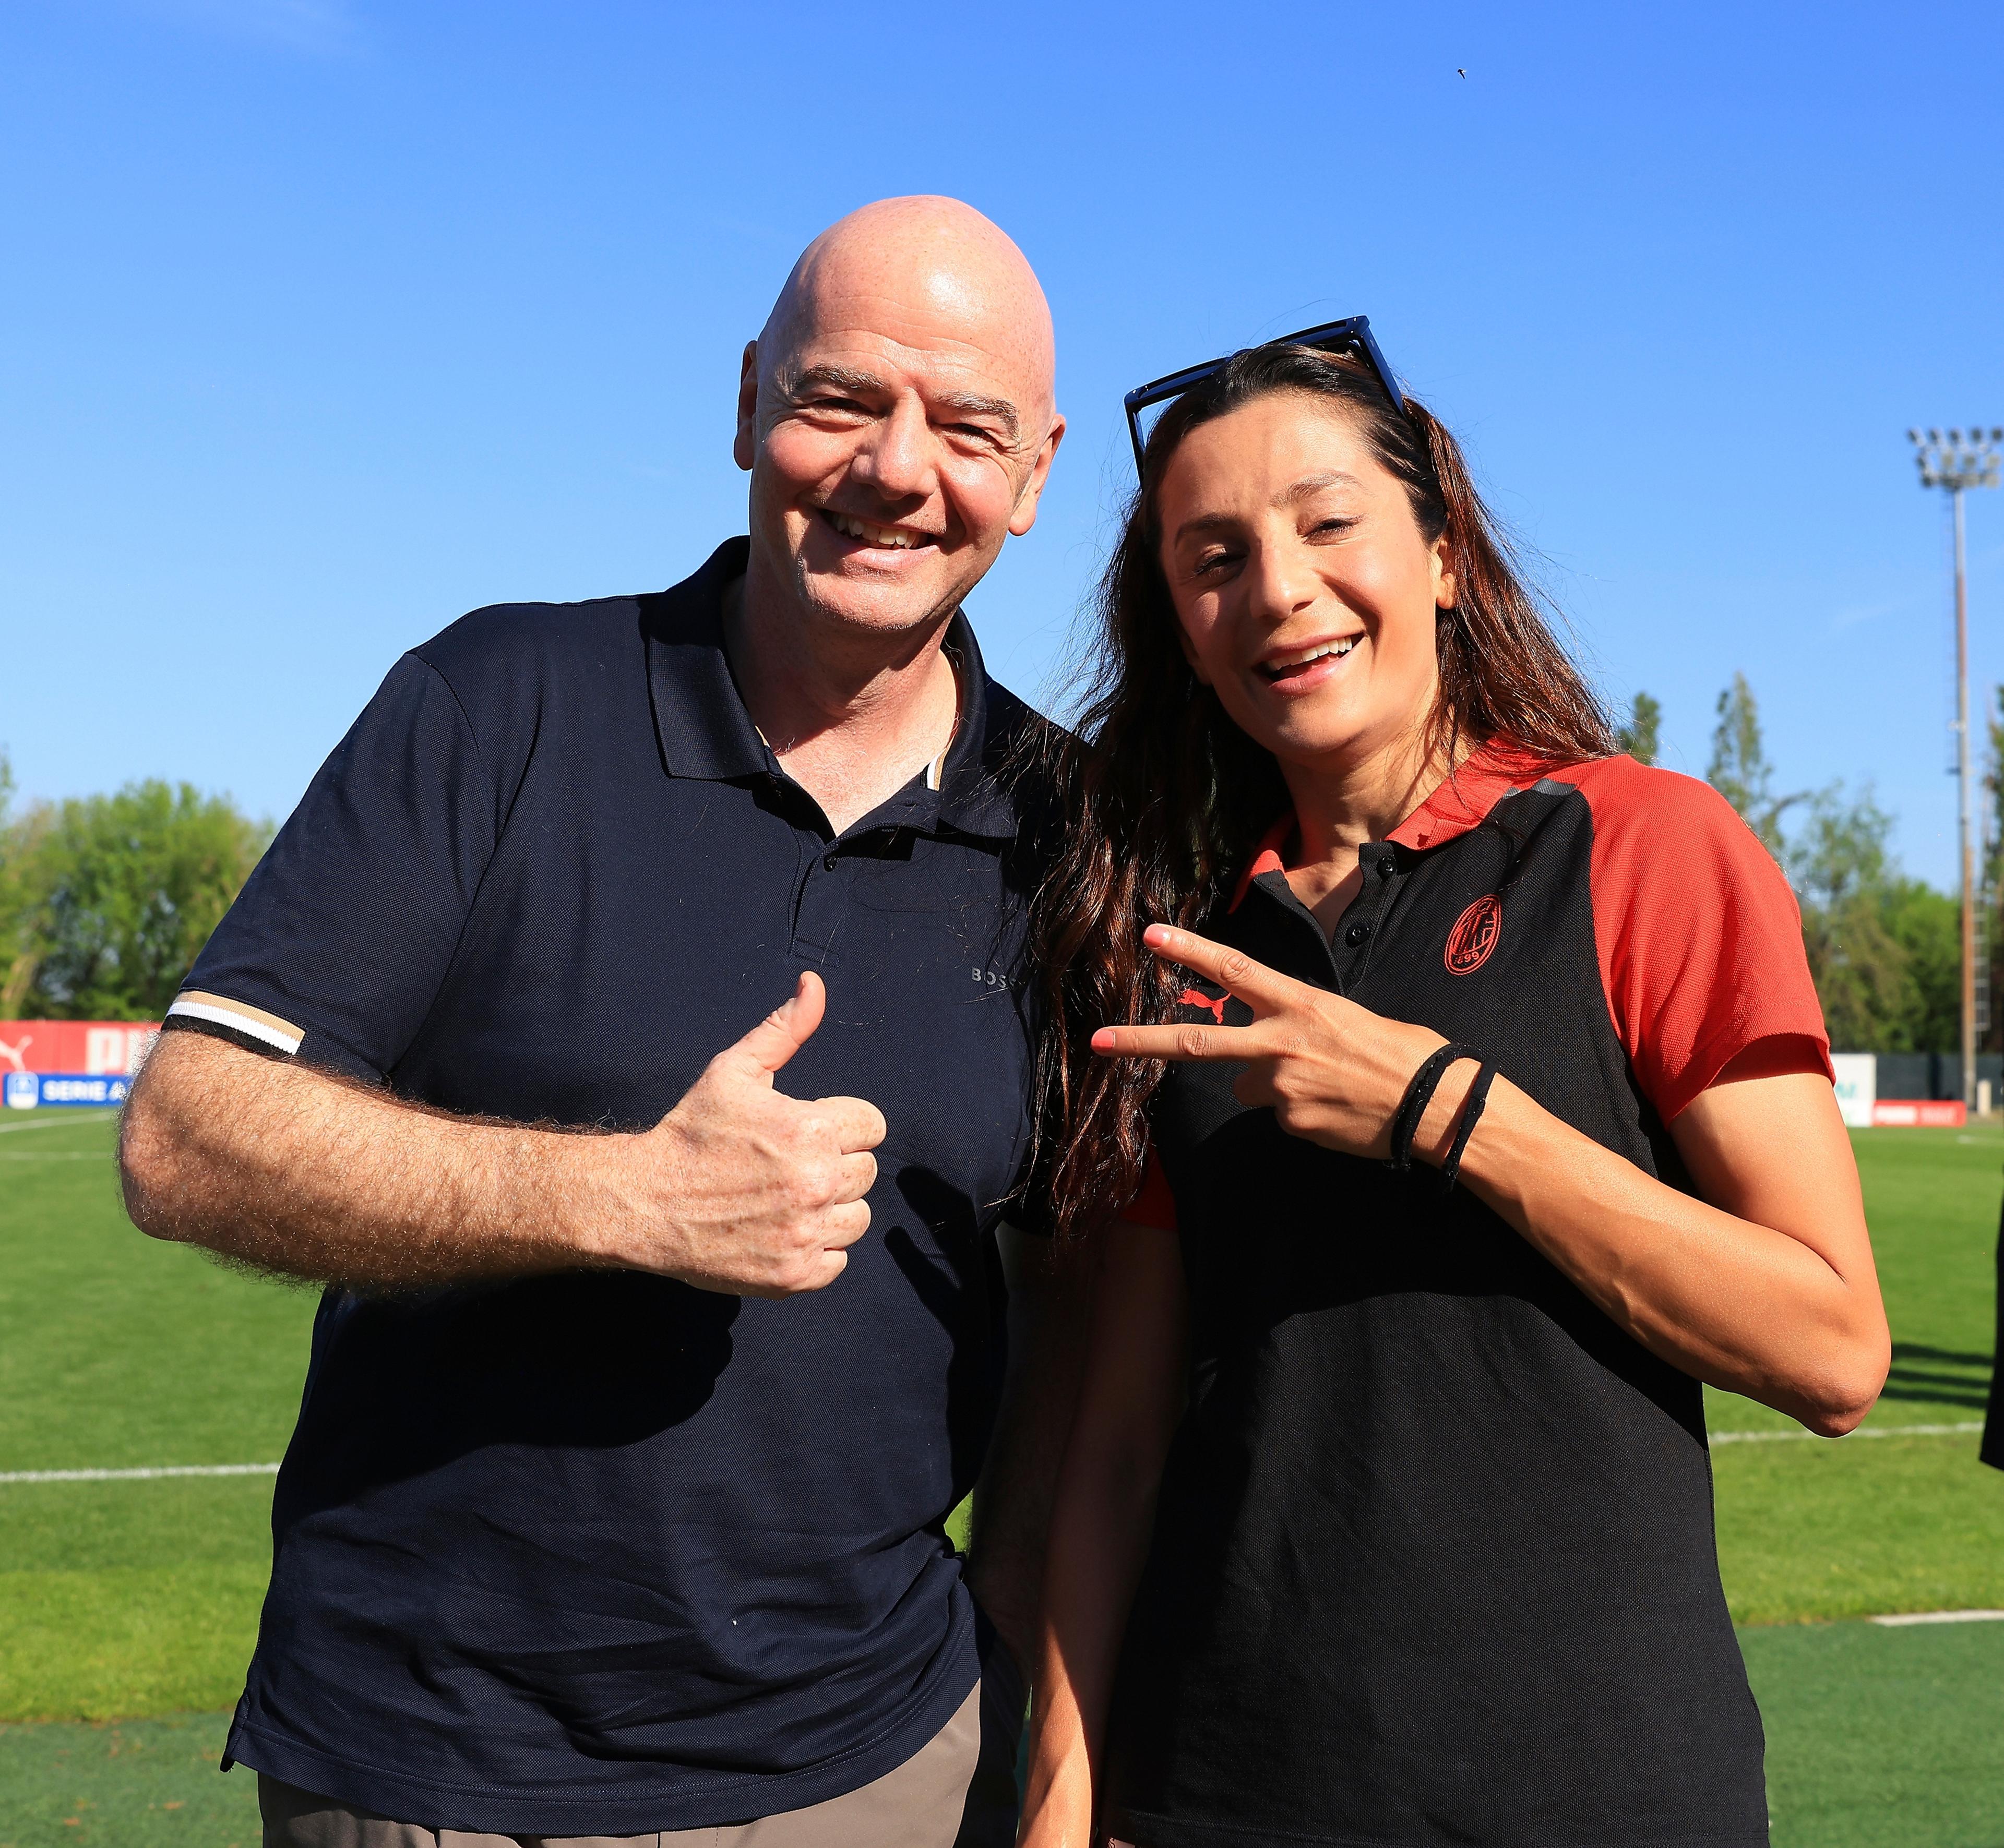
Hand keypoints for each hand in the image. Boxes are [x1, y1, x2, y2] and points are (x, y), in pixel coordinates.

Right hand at [606, 972, 886, 1295]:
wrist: (644, 1203)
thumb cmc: (691, 1132)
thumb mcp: (734, 1070)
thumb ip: (785, 1029)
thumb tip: (816, 984)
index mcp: (811, 1129)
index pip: (872, 1126)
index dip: (841, 1125)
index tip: (806, 1131)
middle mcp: (816, 1183)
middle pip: (866, 1172)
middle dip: (834, 1165)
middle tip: (786, 1166)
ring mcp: (806, 1233)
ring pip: (857, 1218)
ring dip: (830, 1209)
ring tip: (785, 1199)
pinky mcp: (795, 1275)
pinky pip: (837, 1261)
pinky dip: (815, 1250)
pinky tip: (780, 1232)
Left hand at [1089, 924, 1451, 1159]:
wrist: (1436, 1106)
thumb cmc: (1405, 1054)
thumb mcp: (1349, 1018)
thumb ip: (1299, 1024)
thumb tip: (1271, 1049)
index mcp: (1300, 1004)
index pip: (1236, 970)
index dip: (1191, 951)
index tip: (1152, 937)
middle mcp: (1281, 1042)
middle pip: (1197, 1043)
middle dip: (1142, 1042)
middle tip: (1098, 1041)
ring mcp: (1281, 1087)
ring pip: (1252, 1085)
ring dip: (1276, 1085)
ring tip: (1329, 1085)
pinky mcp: (1290, 1123)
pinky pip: (1281, 1115)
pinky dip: (1301, 1112)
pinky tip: (1337, 1110)